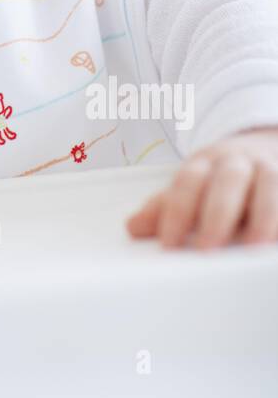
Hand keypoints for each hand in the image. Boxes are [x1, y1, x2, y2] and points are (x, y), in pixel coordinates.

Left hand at [126, 126, 277, 249]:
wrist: (264, 148)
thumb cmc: (220, 180)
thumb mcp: (192, 187)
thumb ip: (165, 207)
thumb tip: (133, 227)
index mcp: (205, 163)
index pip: (187, 182)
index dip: (176, 212)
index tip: (168, 245)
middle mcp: (238, 163)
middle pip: (227, 182)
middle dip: (216, 215)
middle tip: (206, 249)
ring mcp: (269, 171)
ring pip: (268, 186)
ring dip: (262, 216)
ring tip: (253, 246)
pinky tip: (277, 242)